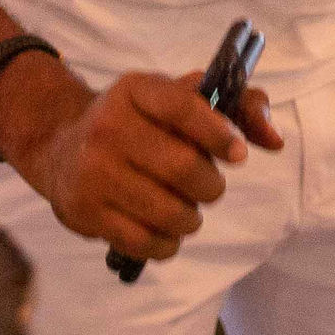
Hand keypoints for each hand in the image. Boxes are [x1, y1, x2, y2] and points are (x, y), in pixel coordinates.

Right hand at [0, 53, 277, 264]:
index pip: (184, 107)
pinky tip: (163, 231)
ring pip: (168, 212)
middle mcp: (108, 125)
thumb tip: (274, 139)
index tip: (237, 154)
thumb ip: (235, 107)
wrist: (60, 146)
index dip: (219, 133)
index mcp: (135, 90)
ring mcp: (92, 171)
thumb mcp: (175, 99)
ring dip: (190, 218)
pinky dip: (166, 244)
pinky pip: (144, 242)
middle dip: (210, 186)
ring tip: (185, 210)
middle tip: (208, 188)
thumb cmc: (137, 123)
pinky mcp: (83, 211)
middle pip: (183, 168)